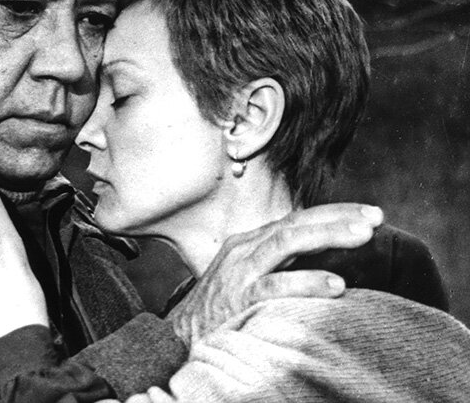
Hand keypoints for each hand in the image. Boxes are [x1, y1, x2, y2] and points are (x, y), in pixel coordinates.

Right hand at [167, 203, 382, 346]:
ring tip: (364, 238)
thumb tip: (322, 260)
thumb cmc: (219, 311)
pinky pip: (275, 286)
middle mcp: (244, 250)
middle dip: (337, 218)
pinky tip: (337, 285)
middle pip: (295, 224)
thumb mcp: (246, 278)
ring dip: (328, 237)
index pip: (294, 220)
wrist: (178, 337)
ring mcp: (239, 273)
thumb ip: (277, 265)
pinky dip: (307, 282)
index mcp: (248, 243)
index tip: (367, 215)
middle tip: (375, 218)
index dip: (332, 214)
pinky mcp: (238, 299)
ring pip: (286, 243)